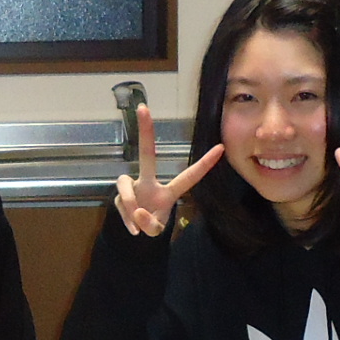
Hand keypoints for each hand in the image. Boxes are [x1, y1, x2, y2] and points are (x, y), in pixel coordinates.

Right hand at [111, 103, 222, 235]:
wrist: (132, 232)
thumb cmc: (150, 224)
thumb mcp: (156, 231)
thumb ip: (151, 224)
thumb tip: (137, 211)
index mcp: (169, 191)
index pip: (189, 176)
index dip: (205, 164)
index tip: (221, 148)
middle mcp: (149, 182)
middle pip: (147, 153)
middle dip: (145, 130)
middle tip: (142, 107)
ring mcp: (132, 185)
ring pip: (127, 188)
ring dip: (130, 205)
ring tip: (137, 222)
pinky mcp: (118, 193)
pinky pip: (121, 202)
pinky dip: (126, 218)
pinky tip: (131, 228)